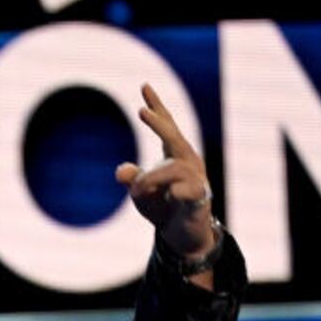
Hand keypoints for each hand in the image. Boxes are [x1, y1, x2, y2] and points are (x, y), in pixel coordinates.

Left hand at [115, 83, 215, 260]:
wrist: (184, 234)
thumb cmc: (163, 206)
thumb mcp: (142, 192)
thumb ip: (133, 179)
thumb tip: (121, 171)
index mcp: (175, 153)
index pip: (167, 125)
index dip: (156, 106)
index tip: (144, 86)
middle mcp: (188, 160)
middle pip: (174, 136)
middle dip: (158, 123)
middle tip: (141, 110)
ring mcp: (196, 178)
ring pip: (173, 169)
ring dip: (151, 178)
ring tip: (137, 191)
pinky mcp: (199, 198)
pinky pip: (187, 191)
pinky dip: (175, 193)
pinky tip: (169, 196)